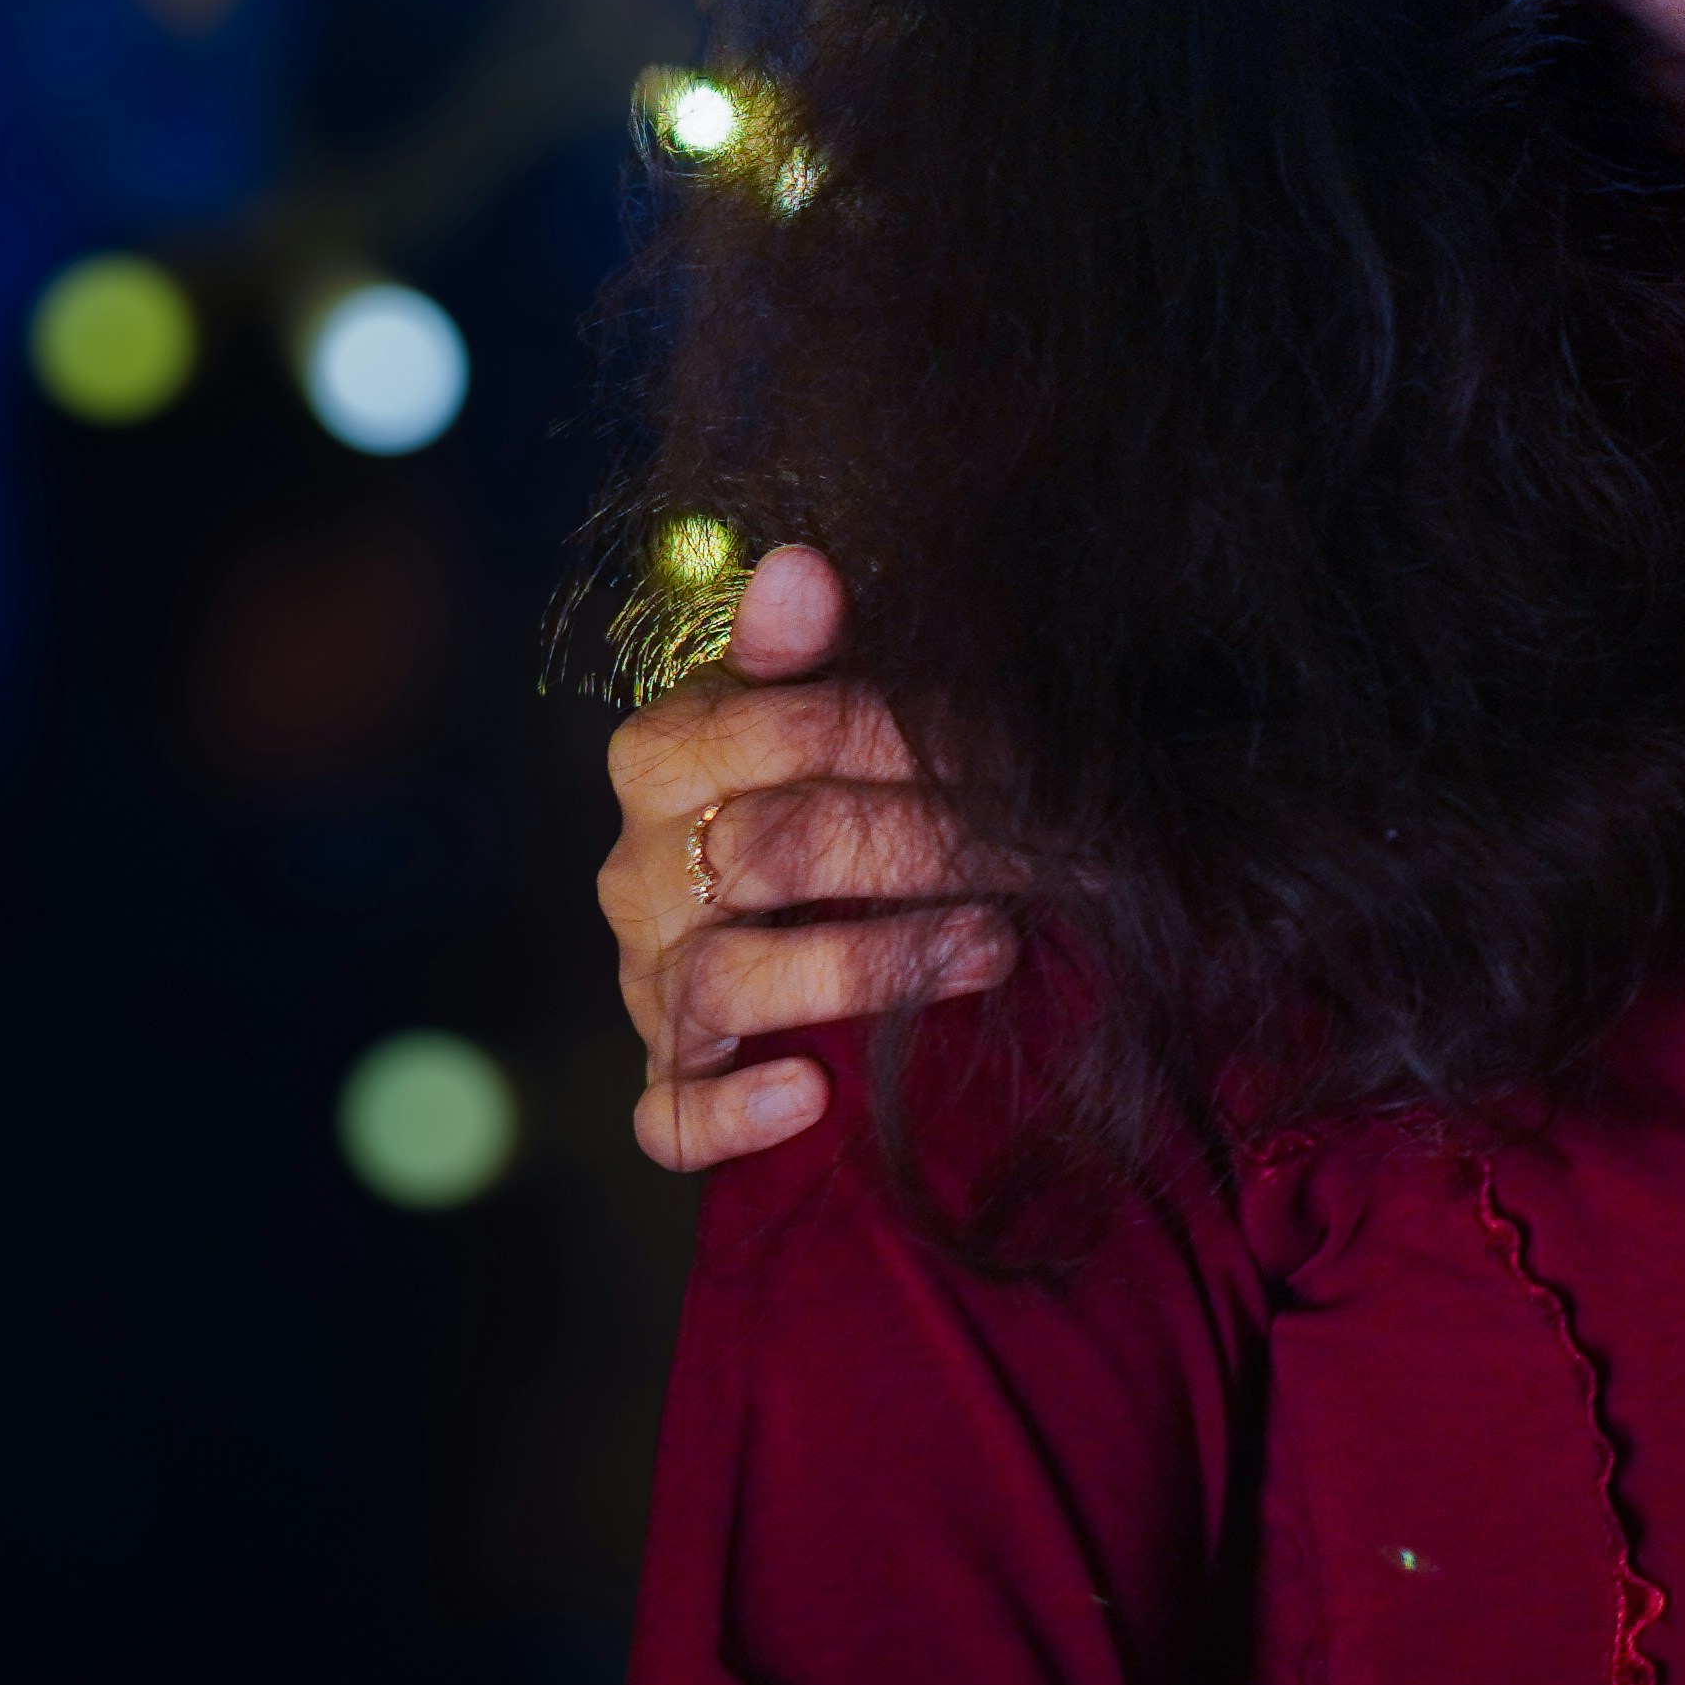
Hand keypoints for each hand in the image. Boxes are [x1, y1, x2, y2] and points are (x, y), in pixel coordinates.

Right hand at [596, 543, 1009, 1168]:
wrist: (790, 891)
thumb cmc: (820, 776)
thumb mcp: (821, 695)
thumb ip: (808, 641)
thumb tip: (804, 569)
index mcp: (661, 753)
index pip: (781, 728)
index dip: (910, 734)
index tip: (1024, 747)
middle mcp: (637, 867)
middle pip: (772, 852)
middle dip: (926, 849)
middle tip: (1048, 849)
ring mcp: (646, 976)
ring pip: (726, 980)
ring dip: (869, 967)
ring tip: (996, 948)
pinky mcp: (669, 1070)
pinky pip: (668, 1114)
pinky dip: (731, 1115)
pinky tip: (812, 1097)